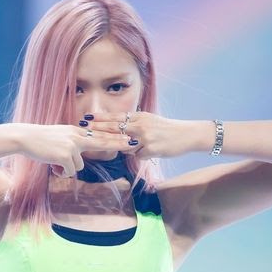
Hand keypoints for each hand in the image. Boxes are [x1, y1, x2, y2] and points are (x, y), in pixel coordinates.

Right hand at [17, 123, 137, 177]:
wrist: (25, 138)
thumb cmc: (40, 141)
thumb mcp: (60, 138)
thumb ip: (73, 144)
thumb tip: (78, 159)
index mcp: (76, 131)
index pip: (99, 135)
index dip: (115, 138)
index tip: (128, 138)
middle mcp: (77, 136)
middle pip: (101, 142)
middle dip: (117, 144)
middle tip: (132, 144)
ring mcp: (72, 145)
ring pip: (79, 166)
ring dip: (67, 169)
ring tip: (54, 162)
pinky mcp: (65, 155)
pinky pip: (69, 171)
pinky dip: (60, 172)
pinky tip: (51, 165)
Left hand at [85, 111, 199, 159]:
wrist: (188, 135)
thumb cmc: (169, 130)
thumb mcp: (151, 121)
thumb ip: (136, 124)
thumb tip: (122, 129)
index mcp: (140, 116)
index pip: (116, 117)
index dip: (101, 118)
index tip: (87, 118)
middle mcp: (140, 124)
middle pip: (115, 128)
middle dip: (98, 130)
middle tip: (84, 129)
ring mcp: (145, 137)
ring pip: (125, 145)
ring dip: (125, 148)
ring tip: (127, 145)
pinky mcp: (150, 149)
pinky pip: (138, 156)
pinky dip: (143, 156)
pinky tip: (153, 152)